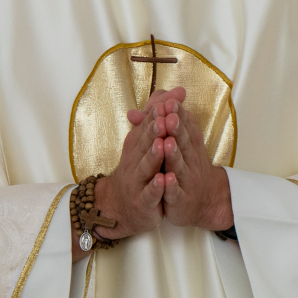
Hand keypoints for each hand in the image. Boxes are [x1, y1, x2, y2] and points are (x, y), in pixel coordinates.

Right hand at [71, 88, 177, 259]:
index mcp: (137, 145)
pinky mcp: (142, 202)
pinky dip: (155, 187)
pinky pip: (149, 194)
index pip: (147, 127)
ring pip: (146, 168)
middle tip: (164, 119)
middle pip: (145, 144)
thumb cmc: (138, 169)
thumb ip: (162, 116)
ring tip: (163, 144)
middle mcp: (134, 161)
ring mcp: (136, 182)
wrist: (119, 207)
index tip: (168, 102)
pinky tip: (163, 180)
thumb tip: (178, 90)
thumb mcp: (147, 142)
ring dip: (154, 156)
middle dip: (154, 131)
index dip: (157, 115)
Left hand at [159, 86, 232, 231]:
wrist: (205, 200)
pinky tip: (167, 179)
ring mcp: (187, 180)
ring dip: (174, 154)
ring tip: (167, 142)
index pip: (184, 127)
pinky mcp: (180, 199)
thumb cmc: (188, 167)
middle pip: (183, 143)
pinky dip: (171, 186)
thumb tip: (148, 105)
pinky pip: (175, 193)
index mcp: (189, 145)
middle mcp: (190, 160)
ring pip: (180, 166)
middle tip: (170, 116)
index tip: (170, 101)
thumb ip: (165, 125)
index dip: (178, 115)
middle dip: (177, 130)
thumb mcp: (178, 144)